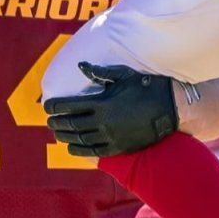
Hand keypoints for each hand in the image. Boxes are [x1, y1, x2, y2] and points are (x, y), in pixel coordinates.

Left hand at [43, 63, 178, 156]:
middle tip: (49, 121)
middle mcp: (103, 122)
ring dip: (65, 137)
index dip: (55, 106)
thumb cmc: (147, 87)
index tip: (47, 106)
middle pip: (71, 124)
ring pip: (80, 139)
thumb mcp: (124, 75)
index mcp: (102, 103)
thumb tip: (80, 65)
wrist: (171, 109)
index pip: (70, 106)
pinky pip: (94, 152)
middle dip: (57, 123)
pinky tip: (71, 148)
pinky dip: (79, 150)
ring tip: (57, 134)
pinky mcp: (119, 147)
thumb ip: (100, 72)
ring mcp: (111, 137)